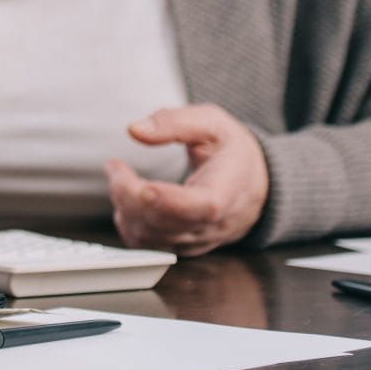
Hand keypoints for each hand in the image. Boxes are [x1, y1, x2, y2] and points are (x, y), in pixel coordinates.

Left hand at [105, 104, 269, 255]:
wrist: (255, 184)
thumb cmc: (232, 151)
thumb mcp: (212, 122)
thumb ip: (175, 122)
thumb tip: (135, 130)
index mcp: (226, 194)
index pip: (197, 207)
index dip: (160, 197)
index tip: (127, 175)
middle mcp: (211, 226)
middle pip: (161, 224)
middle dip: (126, 193)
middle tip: (114, 166)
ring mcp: (196, 241)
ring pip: (148, 237)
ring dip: (123, 207)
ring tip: (119, 176)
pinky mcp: (181, 247)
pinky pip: (146, 244)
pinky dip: (128, 221)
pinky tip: (127, 197)